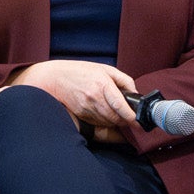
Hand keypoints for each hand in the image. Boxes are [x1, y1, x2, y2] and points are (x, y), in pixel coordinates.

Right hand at [10, 59, 137, 128]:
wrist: (54, 78)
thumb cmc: (80, 72)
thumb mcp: (105, 69)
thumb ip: (123, 80)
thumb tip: (135, 92)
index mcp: (103, 84)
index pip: (120, 105)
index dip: (131, 116)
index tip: (139, 122)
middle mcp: (94, 98)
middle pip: (116, 118)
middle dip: (126, 121)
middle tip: (131, 118)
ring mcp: (87, 108)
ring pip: (108, 123)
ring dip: (116, 122)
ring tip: (118, 114)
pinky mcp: (82, 115)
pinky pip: (98, 124)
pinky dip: (105, 122)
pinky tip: (105, 113)